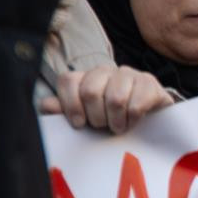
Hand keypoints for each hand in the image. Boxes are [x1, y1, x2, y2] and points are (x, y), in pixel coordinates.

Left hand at [40, 65, 172, 133]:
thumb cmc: (109, 118)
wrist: (148, 119)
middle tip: (103, 126)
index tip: (79, 124)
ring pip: (115, 99)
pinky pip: (136, 105)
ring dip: (116, 121)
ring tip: (118, 126)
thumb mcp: (84, 118)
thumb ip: (64, 111)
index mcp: (84, 77)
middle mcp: (105, 71)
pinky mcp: (149, 83)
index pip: (68, 81)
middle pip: (90, 92)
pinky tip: (134, 121)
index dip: (71, 105)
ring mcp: (128, 74)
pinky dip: (133, 120)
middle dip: (96, 117)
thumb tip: (48, 105)